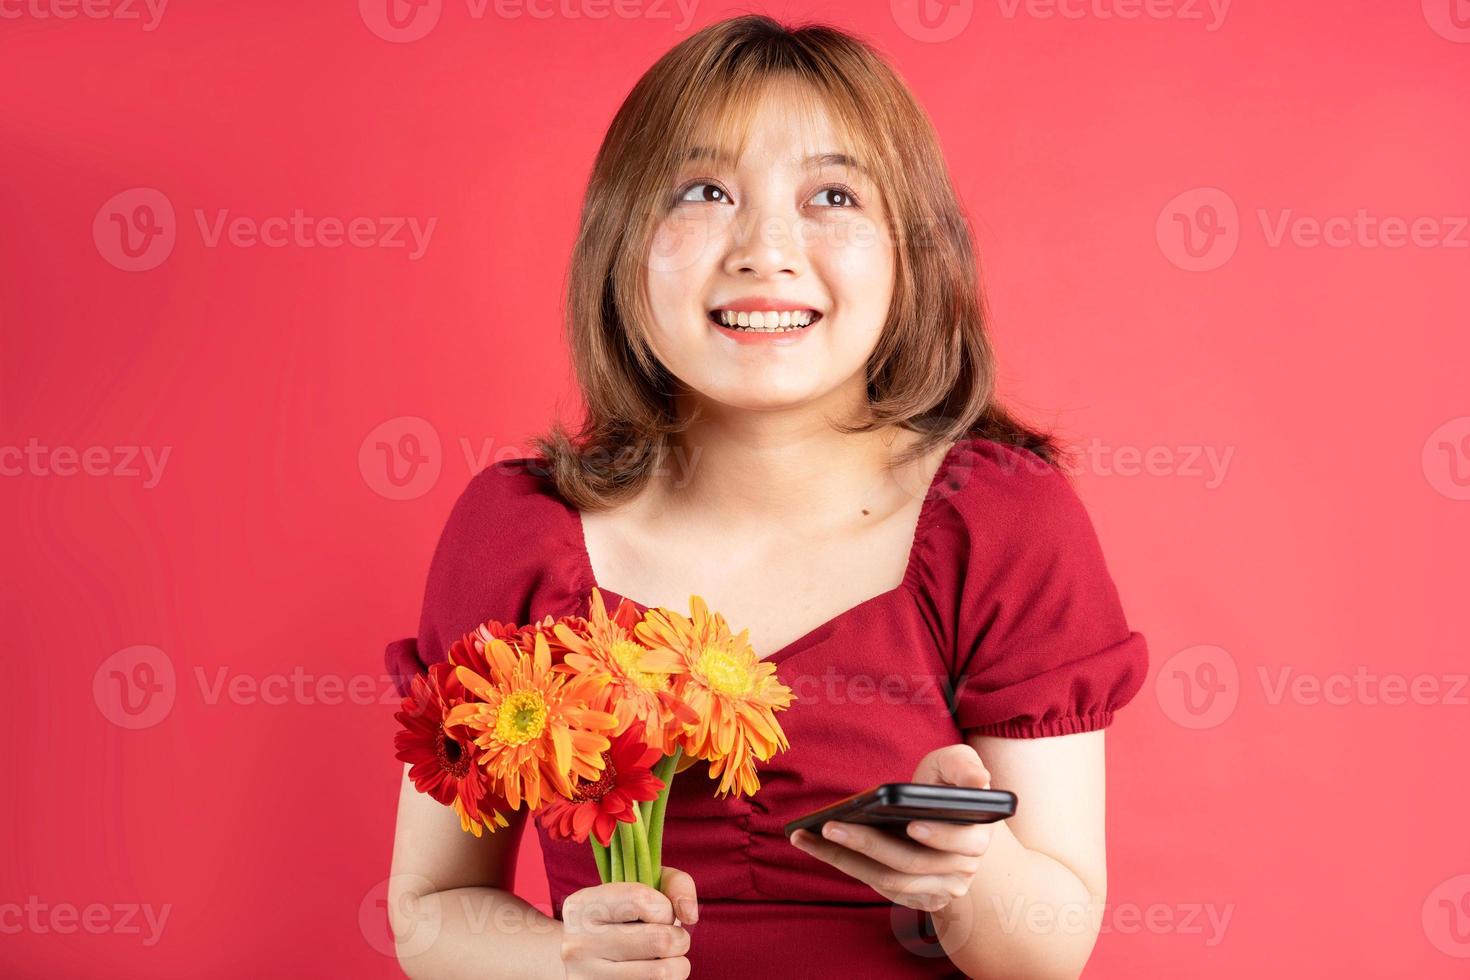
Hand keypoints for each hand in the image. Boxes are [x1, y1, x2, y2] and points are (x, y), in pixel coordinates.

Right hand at [560, 865, 696, 978]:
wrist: (586, 960)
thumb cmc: (624, 918)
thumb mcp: (642, 887)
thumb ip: (674, 884)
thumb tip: (689, 915)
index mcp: (582, 906)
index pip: (640, 899)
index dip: (664, 907)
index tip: (661, 913)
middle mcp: (578, 943)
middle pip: (659, 940)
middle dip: (678, 938)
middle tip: (671, 939)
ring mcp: (588, 977)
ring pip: (661, 973)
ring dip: (677, 965)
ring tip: (666, 959)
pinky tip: (651, 973)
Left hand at [788, 744, 994, 913]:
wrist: (948, 817)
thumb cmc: (948, 785)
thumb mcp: (957, 765)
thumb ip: (965, 766)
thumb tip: (978, 780)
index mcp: (977, 837)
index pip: (961, 843)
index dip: (939, 835)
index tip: (912, 825)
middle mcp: (961, 871)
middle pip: (911, 864)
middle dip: (868, 845)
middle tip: (830, 826)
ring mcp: (937, 889)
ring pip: (887, 881)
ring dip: (844, 860)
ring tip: (807, 837)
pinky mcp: (913, 897)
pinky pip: (876, 885)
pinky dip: (845, 866)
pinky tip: (816, 846)